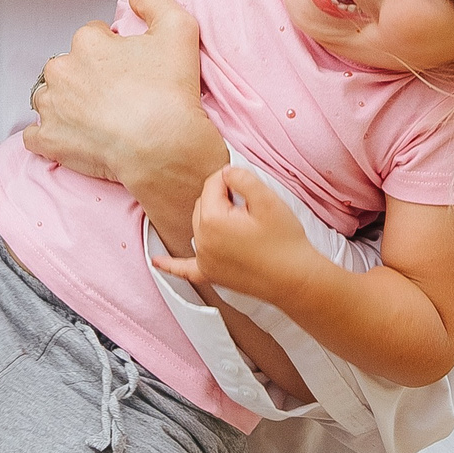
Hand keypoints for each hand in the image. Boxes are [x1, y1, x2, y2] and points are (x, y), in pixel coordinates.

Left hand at [23, 0, 226, 215]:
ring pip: (49, 97)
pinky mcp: (48, 140)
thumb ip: (156, 2)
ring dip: (65, 103)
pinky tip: (71, 137)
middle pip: (69, 66)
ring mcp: (51, 107)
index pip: (93, 37)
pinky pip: (35, 136)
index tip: (127, 68)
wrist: (163, 145)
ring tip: (95, 117)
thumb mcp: (179, 28)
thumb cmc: (170, 92)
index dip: (113, 51)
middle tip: (115, 94)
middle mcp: (62, 70)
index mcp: (87, 42)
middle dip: (86, 76)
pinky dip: (50, 136)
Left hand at [154, 163, 318, 304]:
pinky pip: (185, 268)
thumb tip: (225, 172)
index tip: (250, 189)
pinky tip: (156, 262)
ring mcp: (204, 260)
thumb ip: (242, 177)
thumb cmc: (285, 242)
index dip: (233, 181)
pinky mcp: (211, 275)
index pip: (212, 184)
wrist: (296, 280)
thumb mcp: (268, 200)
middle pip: (204, 204)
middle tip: (250, 206)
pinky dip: (170, 265)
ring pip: (200, 226)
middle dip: (223, 199)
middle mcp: (202, 240)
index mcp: (212, 220)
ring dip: (213, 218)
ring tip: (241, 222)